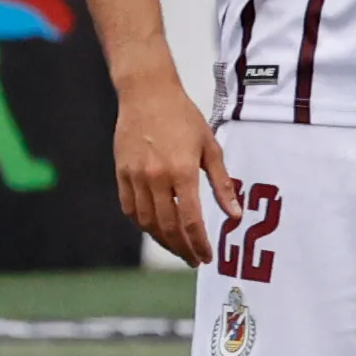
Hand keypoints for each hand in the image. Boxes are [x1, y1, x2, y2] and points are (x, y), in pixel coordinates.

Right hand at [114, 73, 235, 267]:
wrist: (147, 95)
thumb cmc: (185, 118)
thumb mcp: (211, 148)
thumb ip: (222, 184)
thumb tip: (235, 214)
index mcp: (181, 171)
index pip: (190, 220)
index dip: (199, 243)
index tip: (207, 257)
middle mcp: (155, 178)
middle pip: (168, 226)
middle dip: (182, 248)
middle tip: (194, 260)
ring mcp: (134, 176)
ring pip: (146, 221)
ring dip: (163, 240)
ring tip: (178, 248)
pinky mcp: (121, 173)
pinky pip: (129, 208)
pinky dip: (143, 224)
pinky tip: (156, 230)